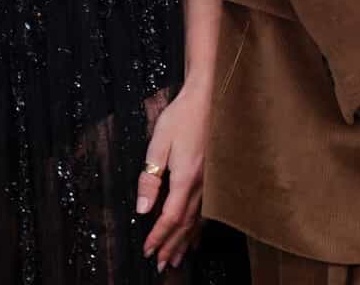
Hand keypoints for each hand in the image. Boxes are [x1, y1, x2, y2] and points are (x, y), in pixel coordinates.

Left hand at [137, 81, 210, 271]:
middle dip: (172, 245)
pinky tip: (198, 234)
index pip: (169, 217)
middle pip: (185, 223)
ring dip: (186, 241)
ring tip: (178, 258)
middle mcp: (202, 183)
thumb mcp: (159, 143)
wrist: (212, 94)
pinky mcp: (218, 174)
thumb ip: (150, 178)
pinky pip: (209, 208)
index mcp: (185, 177)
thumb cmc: (183, 115)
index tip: (146, 250)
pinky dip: (201, 226)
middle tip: (161, 265)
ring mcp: (213, 180)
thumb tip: (142, 209)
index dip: (157, 236)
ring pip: (199, 219)